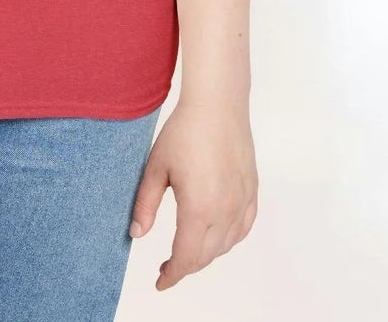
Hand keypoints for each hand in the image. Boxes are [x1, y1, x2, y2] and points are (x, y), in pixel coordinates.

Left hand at [128, 95, 257, 289]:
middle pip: (205, 255)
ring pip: (225, 245)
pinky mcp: (252, 192)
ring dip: (205, 254)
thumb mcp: (156, 167)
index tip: (160, 282)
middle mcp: (225, 211)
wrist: (217, 105)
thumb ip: (145, 204)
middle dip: (185, 267)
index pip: (186, 257)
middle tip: (166, 267)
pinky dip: (228, 240)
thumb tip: (136, 234)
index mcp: (199, 208)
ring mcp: (242, 202)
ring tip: (187, 251)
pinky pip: (243, 229)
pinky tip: (216, 236)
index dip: (172, 275)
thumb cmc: (184, 131)